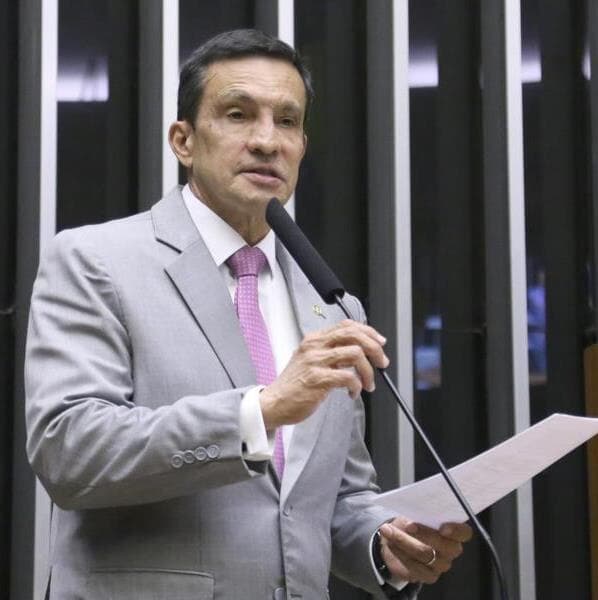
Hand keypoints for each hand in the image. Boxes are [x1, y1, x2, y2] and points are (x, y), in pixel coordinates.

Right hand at [259, 320, 388, 428]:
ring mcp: (315, 361)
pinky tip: (353, 393)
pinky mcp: (317, 379)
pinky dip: (357, 385)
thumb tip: (360, 352)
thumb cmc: (294, 385)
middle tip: (381, 362)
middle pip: (354, 335)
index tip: (379, 342)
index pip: (347, 325)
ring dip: (368, 371)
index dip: (368, 332)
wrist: (274, 403)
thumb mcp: (311, 361)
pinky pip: (348, 377)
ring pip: (355, 354)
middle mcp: (315, 346)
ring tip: (368, 384)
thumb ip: (332, 353)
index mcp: (314, 339)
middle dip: (374, 348)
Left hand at [379, 517, 472, 584]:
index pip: (464, 533)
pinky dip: (399, 552)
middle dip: (424, 534)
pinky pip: (414, 566)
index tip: (442, 527)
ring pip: (424, 554)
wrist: (397, 540)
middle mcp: (451, 550)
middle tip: (407, 525)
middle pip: (444, 546)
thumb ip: (421, 511)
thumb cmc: (411, 522)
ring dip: (403, 541)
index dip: (456, 531)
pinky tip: (390, 543)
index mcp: (454, 532)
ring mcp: (441, 565)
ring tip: (388, 530)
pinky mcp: (428, 576)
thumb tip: (417, 506)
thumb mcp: (416, 512)